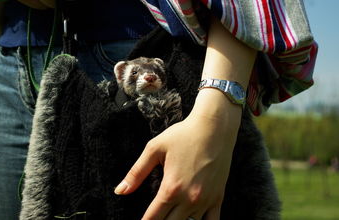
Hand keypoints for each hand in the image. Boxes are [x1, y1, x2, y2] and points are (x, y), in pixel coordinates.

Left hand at [115, 89, 241, 219]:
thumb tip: (119, 191)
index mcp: (171, 188)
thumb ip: (136, 172)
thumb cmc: (183, 135)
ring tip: (170, 216)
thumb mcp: (155, 149)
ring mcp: (206, 200)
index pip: (153, 218)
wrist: (214, 127)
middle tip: (154, 217)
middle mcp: (189, 199)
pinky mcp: (218, 197)